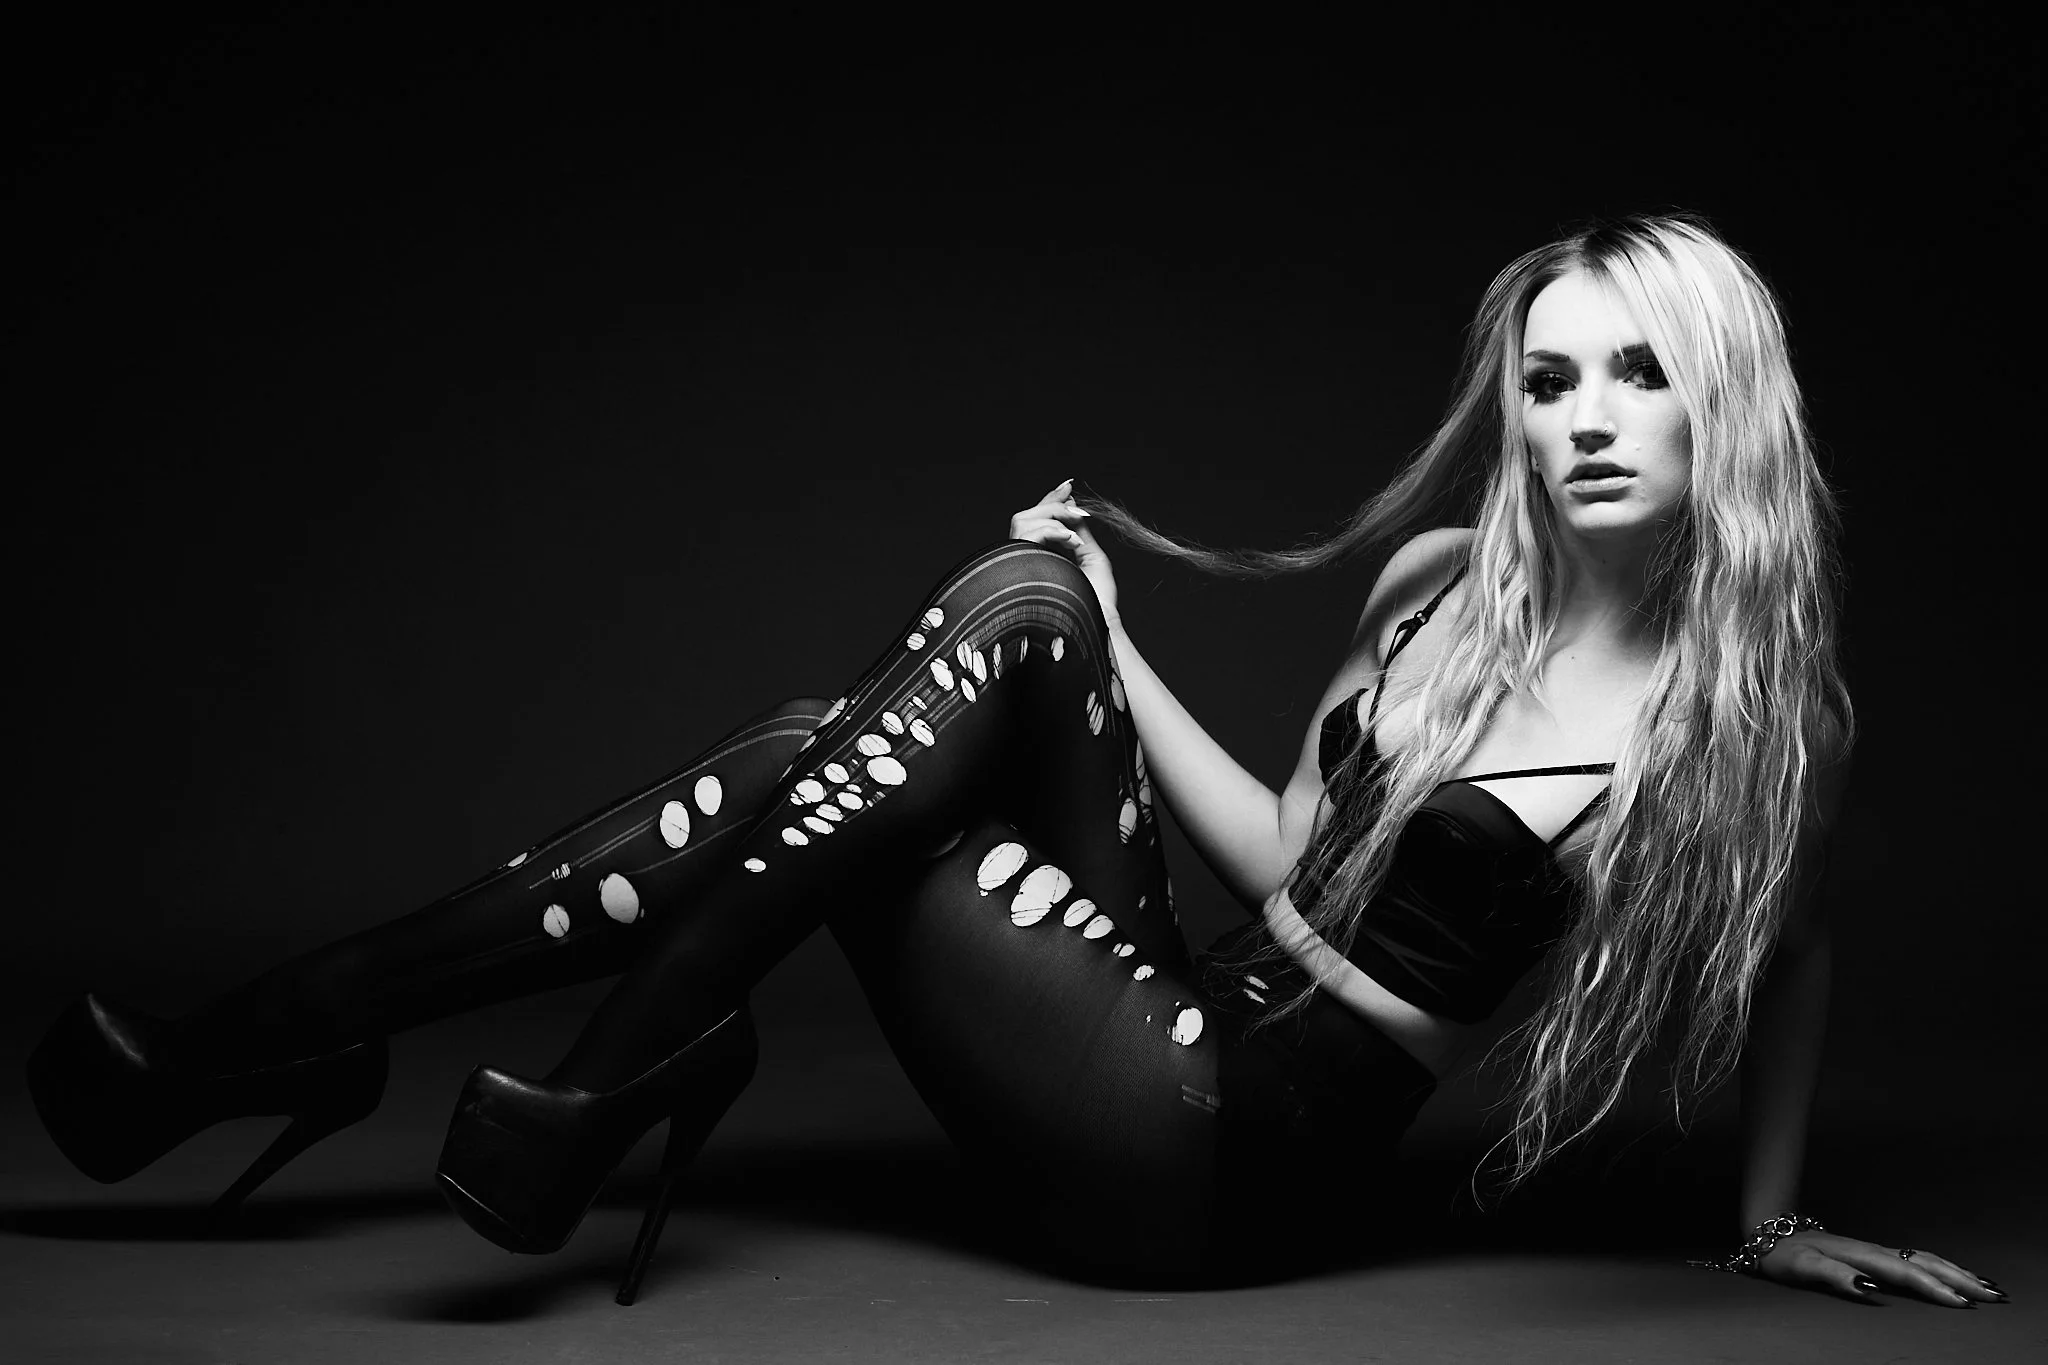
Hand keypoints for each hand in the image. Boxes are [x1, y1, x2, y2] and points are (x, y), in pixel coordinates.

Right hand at [1007, 477, 1120, 628]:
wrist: (1094, 622)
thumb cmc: (1095, 600)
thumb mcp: (1090, 556)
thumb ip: (1078, 531)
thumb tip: (1072, 505)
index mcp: (1041, 558)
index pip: (1038, 523)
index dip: (1050, 502)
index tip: (1068, 486)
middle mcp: (1027, 560)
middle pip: (1025, 517)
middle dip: (1051, 504)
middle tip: (1073, 501)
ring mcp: (1022, 562)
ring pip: (1023, 521)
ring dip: (1053, 518)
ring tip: (1074, 532)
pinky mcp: (1022, 564)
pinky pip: (1030, 533)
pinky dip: (1053, 531)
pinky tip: (1071, 541)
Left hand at [1754, 1229, 2006, 1306]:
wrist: (1769, 1234)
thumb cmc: (1784, 1255)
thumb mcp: (1803, 1268)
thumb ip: (1834, 1277)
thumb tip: (1869, 1289)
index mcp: (1862, 1255)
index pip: (1906, 1273)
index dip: (1934, 1288)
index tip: (1961, 1303)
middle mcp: (1874, 1250)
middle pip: (1924, 1263)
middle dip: (1960, 1279)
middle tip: (1993, 1296)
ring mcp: (1875, 1250)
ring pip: (1924, 1258)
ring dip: (1955, 1271)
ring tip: (1985, 1285)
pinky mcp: (1873, 1254)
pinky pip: (1915, 1259)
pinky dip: (1939, 1266)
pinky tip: (1951, 1274)